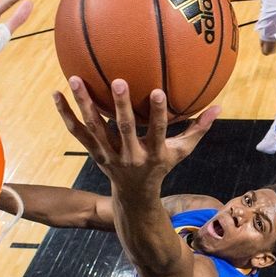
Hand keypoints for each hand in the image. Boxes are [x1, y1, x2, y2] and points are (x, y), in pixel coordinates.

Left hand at [54, 77, 218, 193]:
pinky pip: (77, 132)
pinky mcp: (93, 153)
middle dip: (120, 106)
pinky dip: (66, 115)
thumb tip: (219, 106)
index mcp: (153, 154)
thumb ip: (198, 129)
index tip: (158, 92)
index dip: (158, 114)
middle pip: (123, 129)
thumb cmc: (160, 167)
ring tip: (75, 80)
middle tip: (116, 81)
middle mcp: (129, 156)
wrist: (134, 196)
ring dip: (83, 105)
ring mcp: (108, 155)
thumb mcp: (181, 152)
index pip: (157, 132)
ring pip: (94, 129)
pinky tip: (56, 95)